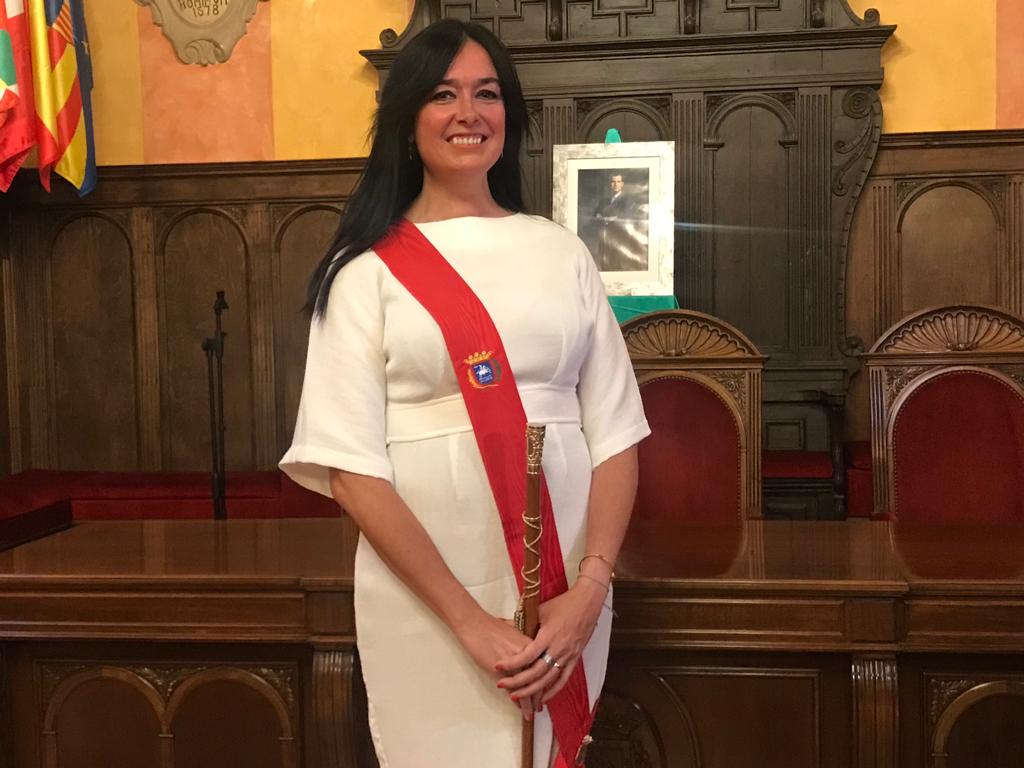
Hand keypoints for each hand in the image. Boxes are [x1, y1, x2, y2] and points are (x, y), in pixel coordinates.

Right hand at [451, 609, 536, 720]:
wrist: (475, 625)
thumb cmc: (491, 626)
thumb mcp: (513, 630)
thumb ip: (522, 640)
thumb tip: (525, 647)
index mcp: (532, 643)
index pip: (543, 666)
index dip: (545, 680)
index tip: (546, 689)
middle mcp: (529, 655)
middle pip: (539, 679)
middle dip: (539, 695)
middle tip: (540, 706)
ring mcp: (518, 664)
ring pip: (529, 688)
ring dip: (530, 702)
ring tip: (532, 712)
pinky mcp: (504, 672)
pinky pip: (515, 690)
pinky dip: (519, 702)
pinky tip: (521, 709)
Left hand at [494, 577, 607, 706]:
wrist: (587, 603)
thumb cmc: (563, 604)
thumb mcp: (541, 610)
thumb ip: (524, 620)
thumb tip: (505, 624)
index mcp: (548, 636)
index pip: (528, 655)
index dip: (512, 663)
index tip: (498, 666)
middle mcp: (558, 649)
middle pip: (536, 672)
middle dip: (517, 681)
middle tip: (501, 685)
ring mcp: (568, 656)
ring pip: (548, 679)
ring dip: (532, 690)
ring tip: (516, 696)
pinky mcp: (575, 659)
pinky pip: (563, 679)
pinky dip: (552, 691)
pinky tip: (542, 698)